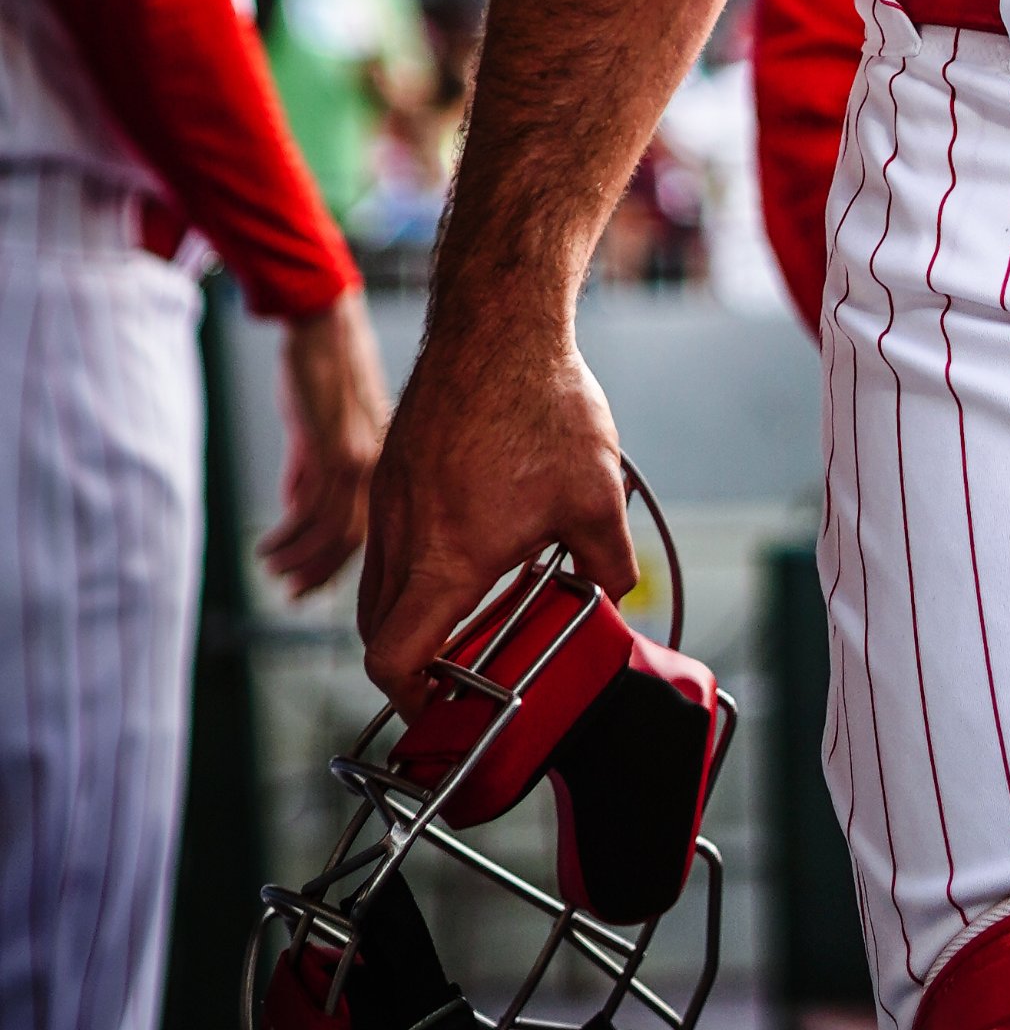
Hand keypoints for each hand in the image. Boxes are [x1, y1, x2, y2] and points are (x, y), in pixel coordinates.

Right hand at [262, 288, 390, 597]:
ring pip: (334, 532)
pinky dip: (287, 536)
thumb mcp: (321, 431)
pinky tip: (267, 544)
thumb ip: (310, 470)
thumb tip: (295, 510)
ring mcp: (363, 457)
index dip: (337, 567)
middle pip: (357, 541)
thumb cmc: (322, 372)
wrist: (324, 325)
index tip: (309, 589)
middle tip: (289, 592)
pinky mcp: (336, 447)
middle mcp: (383, 465)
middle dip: (320, 574)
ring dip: (298, 559)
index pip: (371, 530)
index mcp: (386, 462)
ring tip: (271, 566)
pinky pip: (311, 510)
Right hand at [358, 309, 635, 705]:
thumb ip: (608, 565)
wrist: (498, 323)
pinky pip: (385, 539)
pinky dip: (409, 564)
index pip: (395, 657)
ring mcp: (390, 500)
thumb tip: (612, 597)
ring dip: (408, 611)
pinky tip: (462, 544)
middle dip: (409, 662)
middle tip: (453, 670)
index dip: (411, 697)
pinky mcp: (392, 469)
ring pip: (377, 585)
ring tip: (462, 611)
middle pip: (375, 630)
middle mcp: (403, 536)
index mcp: (446, 559)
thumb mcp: (598, 498)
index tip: (440, 706)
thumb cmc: (543, 405)